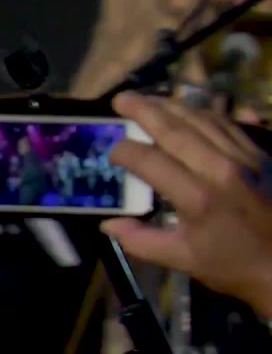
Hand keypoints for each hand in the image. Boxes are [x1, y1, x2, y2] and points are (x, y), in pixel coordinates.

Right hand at [101, 93, 271, 316]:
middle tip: (119, 99)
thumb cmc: (235, 266)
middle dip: (143, 110)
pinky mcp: (262, 155)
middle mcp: (220, 169)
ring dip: (171, 106)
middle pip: (174, 129)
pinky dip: (204, 113)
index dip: (123, 151)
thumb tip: (108, 225)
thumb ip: (142, 241)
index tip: (111, 154)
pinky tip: (188, 111)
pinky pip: (228, 124)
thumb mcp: (184, 260)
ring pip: (202, 119)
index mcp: (197, 197)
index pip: (148, 160)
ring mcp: (244, 158)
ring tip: (148, 100)